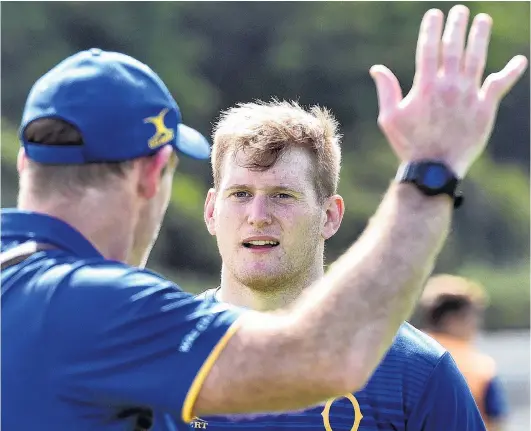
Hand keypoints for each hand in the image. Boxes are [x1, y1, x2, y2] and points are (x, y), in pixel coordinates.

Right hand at [370, 5, 527, 177]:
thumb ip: (386, 91)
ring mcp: (469, 95)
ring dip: (480, 36)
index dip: (431, 28)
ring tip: (483, 21)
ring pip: (477, 58)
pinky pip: (500, 84)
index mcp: (425, 86)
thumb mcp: (389, 118)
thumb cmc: (409, 144)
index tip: (434, 14)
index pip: (429, 49)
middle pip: (454, 47)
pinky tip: (519, 61)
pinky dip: (511, 71)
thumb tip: (377, 68)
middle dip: (457, 26)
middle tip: (460, 11)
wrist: (434, 168)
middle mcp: (449, 85)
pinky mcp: (485, 108)